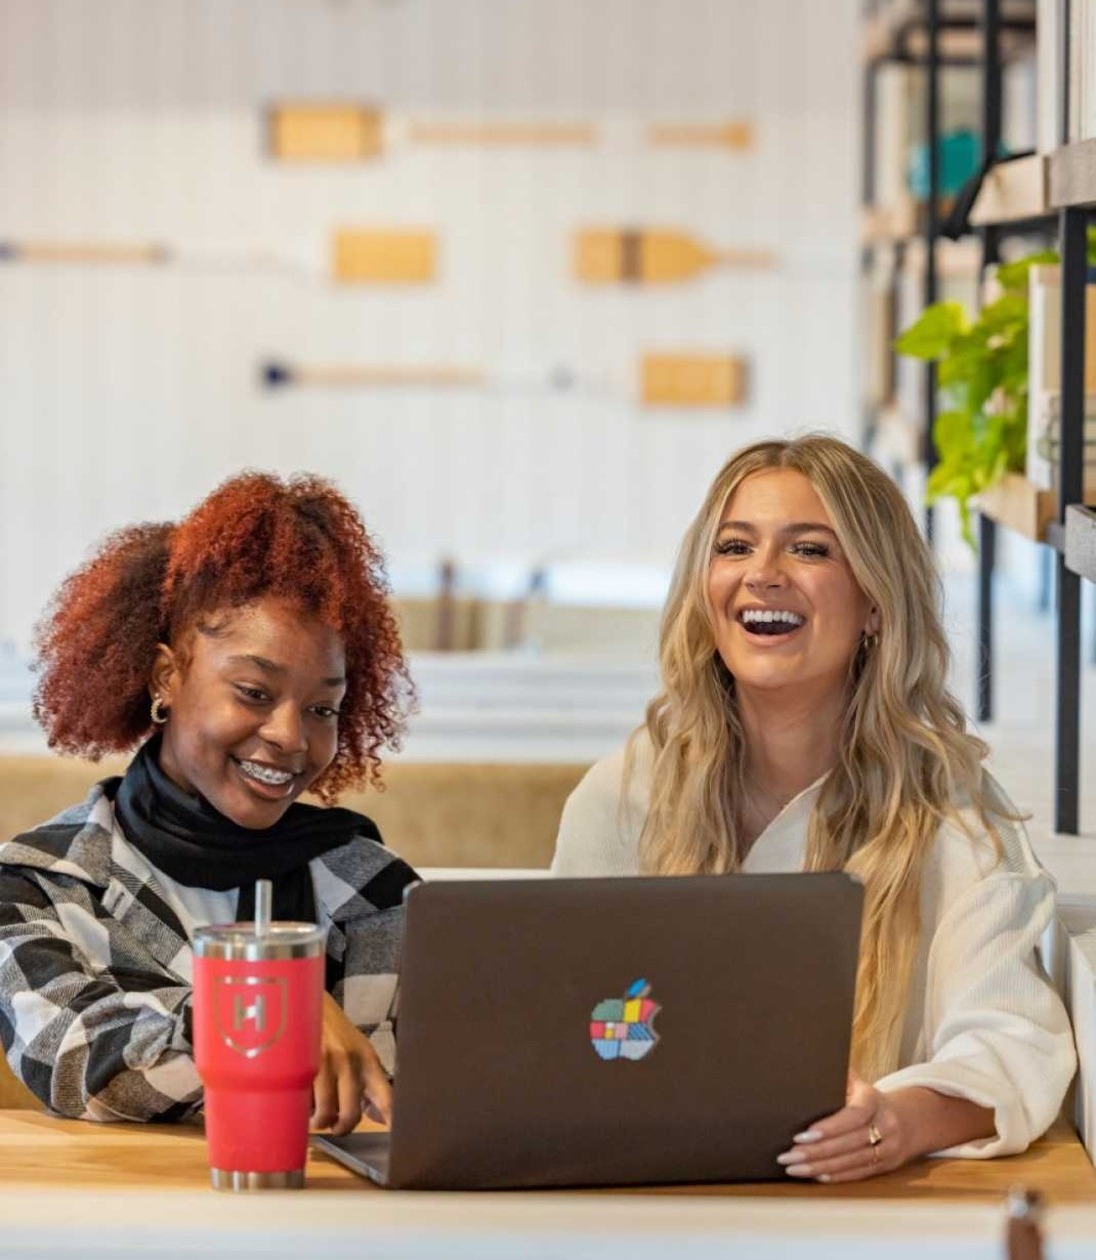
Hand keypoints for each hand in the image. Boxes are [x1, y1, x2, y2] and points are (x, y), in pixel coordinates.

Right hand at [311, 992, 392, 1134]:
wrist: (307, 1000)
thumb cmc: (333, 1030)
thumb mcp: (358, 1051)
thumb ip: (367, 1082)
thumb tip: (378, 1116)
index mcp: (369, 1061)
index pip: (386, 1097)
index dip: (391, 1120)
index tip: (396, 1137)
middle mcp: (351, 1062)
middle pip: (351, 1114)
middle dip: (342, 1128)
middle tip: (336, 1127)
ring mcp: (326, 1063)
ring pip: (326, 1113)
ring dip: (320, 1121)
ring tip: (316, 1116)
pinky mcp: (302, 1065)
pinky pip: (304, 1102)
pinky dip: (303, 1109)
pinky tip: (302, 1101)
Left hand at [775, 1075, 906, 1182]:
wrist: (908, 1119)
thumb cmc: (868, 1098)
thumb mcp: (856, 1082)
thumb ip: (835, 1076)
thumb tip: (807, 1067)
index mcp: (873, 1100)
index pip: (852, 1117)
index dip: (828, 1128)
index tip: (801, 1135)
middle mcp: (885, 1125)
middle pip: (849, 1144)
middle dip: (815, 1152)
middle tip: (788, 1156)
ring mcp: (888, 1148)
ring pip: (852, 1162)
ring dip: (820, 1168)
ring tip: (794, 1168)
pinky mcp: (886, 1165)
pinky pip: (859, 1173)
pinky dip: (836, 1176)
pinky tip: (816, 1176)